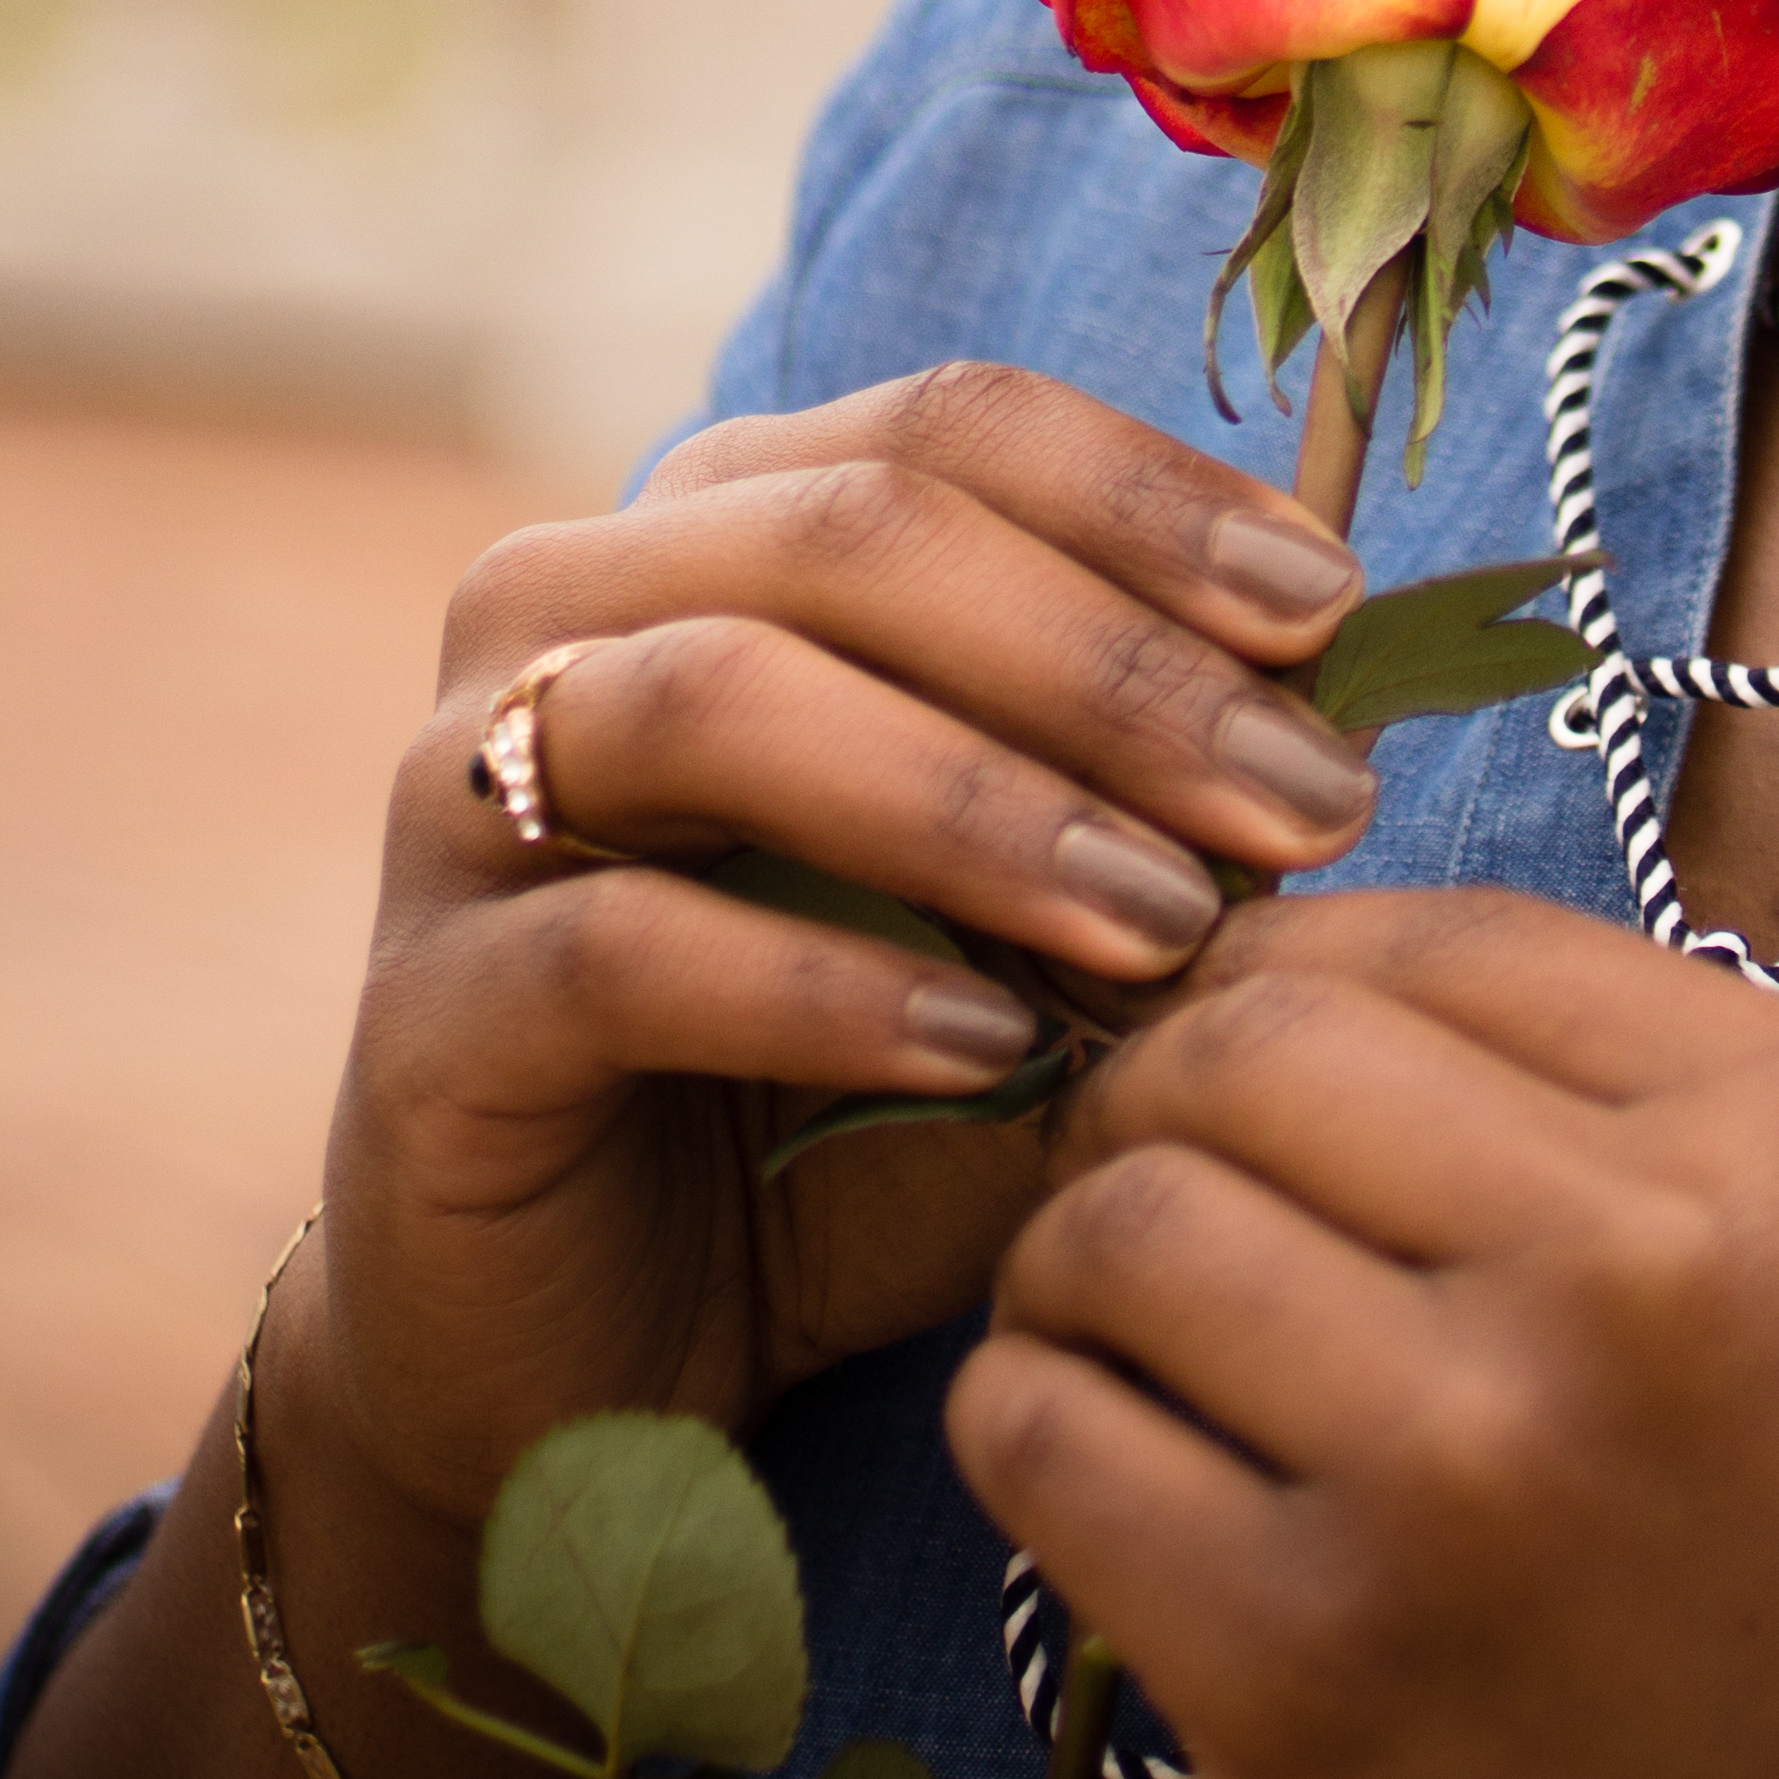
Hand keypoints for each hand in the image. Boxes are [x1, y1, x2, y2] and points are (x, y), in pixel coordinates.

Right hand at [309, 361, 1380, 1548]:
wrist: (601, 1353)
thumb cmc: (851, 1097)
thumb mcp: (1041, 927)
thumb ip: (1163, 807)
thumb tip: (1353, 705)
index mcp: (720, 528)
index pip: (951, 426)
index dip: (1152, 500)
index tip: (1335, 612)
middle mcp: (569, 611)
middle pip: (859, 532)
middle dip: (1113, 662)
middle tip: (1307, 802)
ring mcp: (465, 799)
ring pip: (724, 694)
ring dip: (979, 802)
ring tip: (1163, 925)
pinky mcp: (425, 1009)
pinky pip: (623, 943)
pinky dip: (828, 985)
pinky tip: (993, 1054)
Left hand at [950, 893, 1778, 1778]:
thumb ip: (1643, 1069)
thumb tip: (1313, 945)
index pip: (1438, 930)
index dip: (1302, 961)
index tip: (1259, 1033)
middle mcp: (1647, 1266)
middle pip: (1255, 1039)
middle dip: (1160, 1082)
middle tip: (1156, 1159)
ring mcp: (1469, 1472)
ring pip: (1122, 1221)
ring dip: (1074, 1251)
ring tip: (1118, 1312)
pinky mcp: (1312, 1672)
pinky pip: (1046, 1435)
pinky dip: (1031, 1414)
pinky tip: (1098, 1445)